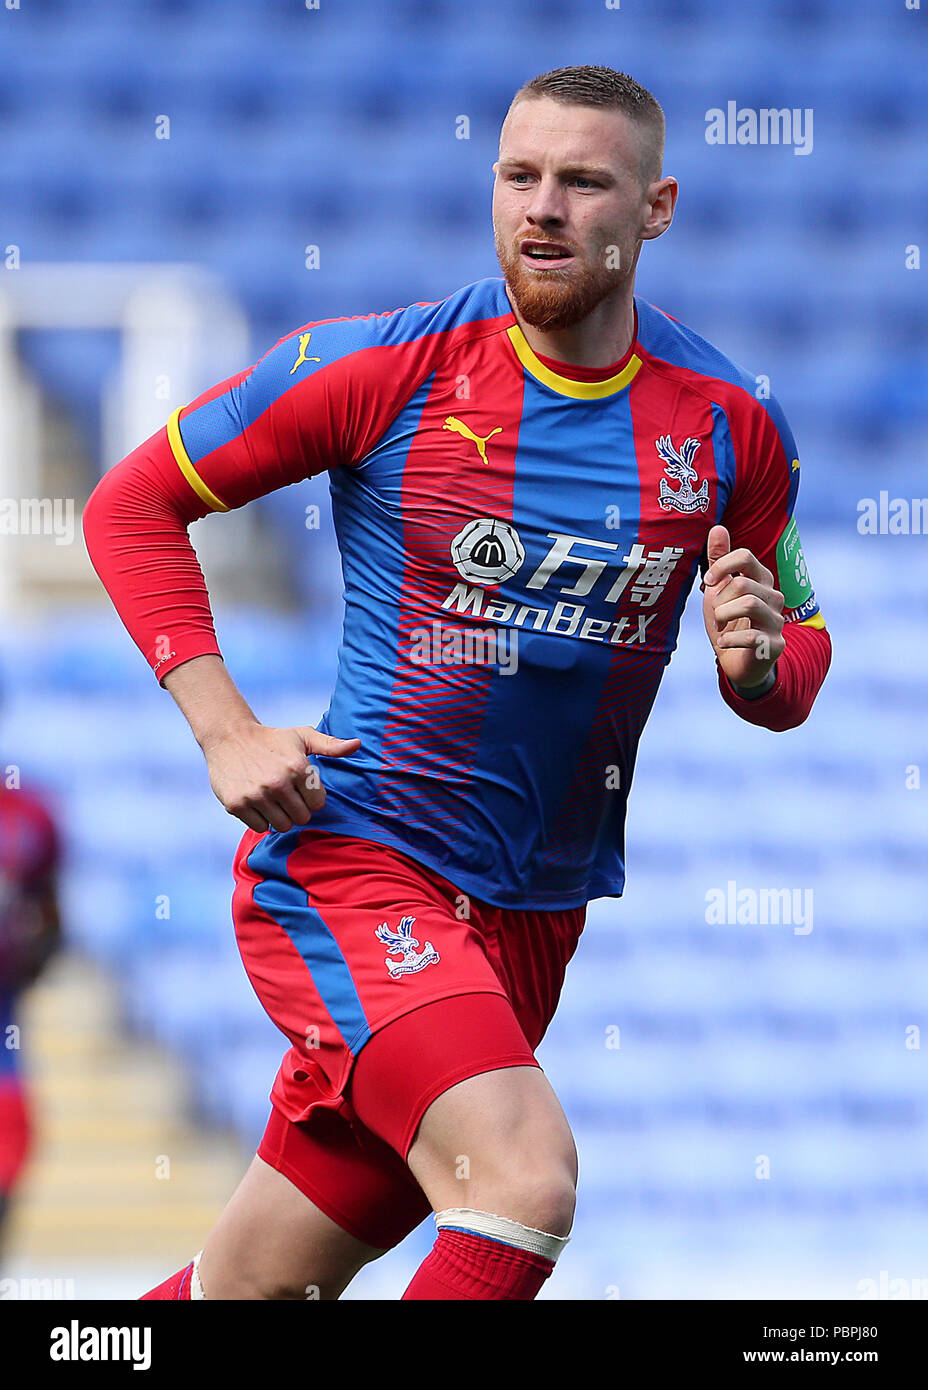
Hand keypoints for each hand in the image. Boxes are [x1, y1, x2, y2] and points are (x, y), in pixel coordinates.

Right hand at [201, 721, 360, 832]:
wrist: (229, 737)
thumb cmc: (271, 739)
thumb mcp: (302, 736)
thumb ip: (330, 745)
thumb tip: (358, 744)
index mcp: (298, 767)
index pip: (318, 804)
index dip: (311, 797)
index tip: (300, 788)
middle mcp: (277, 782)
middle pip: (301, 818)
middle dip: (297, 809)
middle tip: (286, 795)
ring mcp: (256, 795)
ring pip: (281, 826)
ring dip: (279, 816)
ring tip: (272, 799)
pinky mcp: (237, 805)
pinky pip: (260, 828)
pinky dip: (260, 819)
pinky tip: (257, 802)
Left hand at [702, 525, 784, 688]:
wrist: (737, 662)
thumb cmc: (729, 621)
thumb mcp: (719, 590)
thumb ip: (720, 562)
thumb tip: (717, 528)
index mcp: (761, 580)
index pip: (746, 557)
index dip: (722, 566)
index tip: (708, 581)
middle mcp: (774, 597)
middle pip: (743, 584)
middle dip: (720, 599)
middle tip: (715, 614)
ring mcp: (777, 621)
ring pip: (749, 604)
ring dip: (723, 616)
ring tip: (720, 626)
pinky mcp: (775, 645)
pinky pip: (752, 636)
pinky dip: (730, 639)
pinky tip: (724, 642)